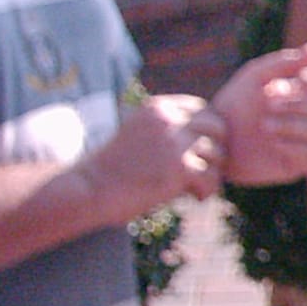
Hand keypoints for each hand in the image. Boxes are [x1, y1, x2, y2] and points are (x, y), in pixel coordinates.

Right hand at [79, 95, 226, 219]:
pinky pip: (211, 177)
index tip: (199, 151)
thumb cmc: (114, 168)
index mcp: (158, 108)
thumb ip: (170, 130)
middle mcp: (169, 119)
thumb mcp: (140, 134)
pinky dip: (206, 190)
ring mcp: (175, 142)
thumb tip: (215, 139)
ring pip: (217, 154)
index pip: (203, 109)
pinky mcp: (179, 167)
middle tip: (204, 170)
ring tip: (196, 187)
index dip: (207, 131)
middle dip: (216, 149)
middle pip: (217, 127)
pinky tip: (195, 197)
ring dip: (212, 173)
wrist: (89, 189)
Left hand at [212, 44, 306, 186]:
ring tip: (264, 124)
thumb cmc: (235, 102)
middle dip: (300, 103)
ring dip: (293, 124)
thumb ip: (284, 62)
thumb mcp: (255, 75)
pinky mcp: (302, 164)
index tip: (303, 78)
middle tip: (268, 101)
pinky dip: (294, 145)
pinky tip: (272, 142)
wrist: (215, 137)